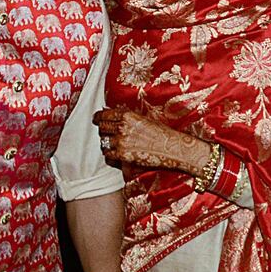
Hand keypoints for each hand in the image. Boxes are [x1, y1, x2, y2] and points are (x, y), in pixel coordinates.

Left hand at [93, 108, 210, 175]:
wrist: (173, 148)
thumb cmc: (162, 133)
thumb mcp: (144, 119)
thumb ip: (127, 117)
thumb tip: (112, 115)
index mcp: (127, 115)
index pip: (103, 115)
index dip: (98, 118)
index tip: (97, 120)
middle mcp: (122, 127)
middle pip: (101, 128)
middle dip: (103, 131)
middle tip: (107, 134)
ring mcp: (121, 142)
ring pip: (103, 142)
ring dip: (107, 144)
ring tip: (115, 146)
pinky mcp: (123, 155)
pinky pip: (108, 156)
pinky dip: (111, 156)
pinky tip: (117, 156)